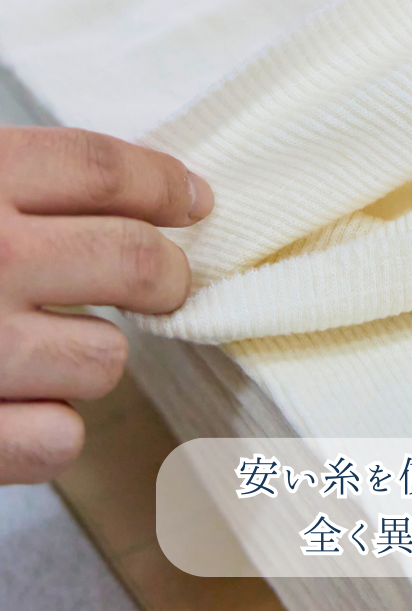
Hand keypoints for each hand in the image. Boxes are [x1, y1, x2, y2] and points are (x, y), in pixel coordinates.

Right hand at [0, 128, 212, 483]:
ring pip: (105, 360)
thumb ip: (19, 185)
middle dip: (165, 277)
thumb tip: (141, 189)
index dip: (163, 185)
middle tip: (162, 283)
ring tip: (44, 351)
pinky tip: (16, 408)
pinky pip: (58, 441)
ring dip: (90, 359)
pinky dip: (46, 432)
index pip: (102, 169)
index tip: (195, 203)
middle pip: (134, 260)